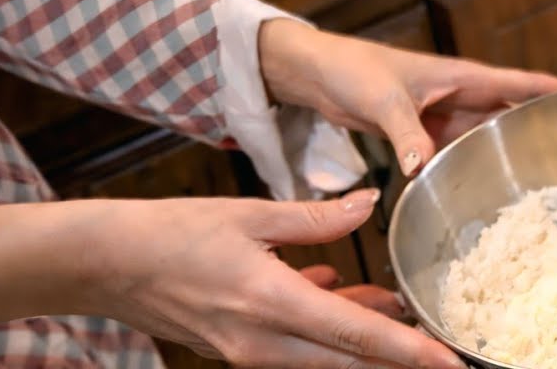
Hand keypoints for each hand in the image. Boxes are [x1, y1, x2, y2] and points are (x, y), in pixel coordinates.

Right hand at [94, 190, 466, 368]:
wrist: (104, 264)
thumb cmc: (171, 233)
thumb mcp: (248, 213)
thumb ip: (316, 217)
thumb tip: (369, 203)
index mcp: (270, 303)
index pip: (358, 337)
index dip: (411, 352)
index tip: (452, 362)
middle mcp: (262, 342)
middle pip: (350, 363)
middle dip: (400, 359)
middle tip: (442, 348)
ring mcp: (248, 352)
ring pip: (326, 359)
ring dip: (365, 341)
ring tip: (397, 309)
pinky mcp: (237, 350)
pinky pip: (298, 350)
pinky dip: (328, 330)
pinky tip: (341, 293)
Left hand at [258, 19, 556, 175]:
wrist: (317, 74)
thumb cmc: (354, 69)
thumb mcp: (383, 100)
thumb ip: (406, 133)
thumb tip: (424, 168)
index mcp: (462, 77)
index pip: (521, 83)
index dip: (556, 91)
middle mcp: (460, 96)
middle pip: (511, 114)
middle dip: (542, 129)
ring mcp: (444, 116)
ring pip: (486, 136)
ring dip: (508, 152)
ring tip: (542, 179)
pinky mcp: (425, 134)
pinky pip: (457, 151)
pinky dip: (471, 167)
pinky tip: (484, 189)